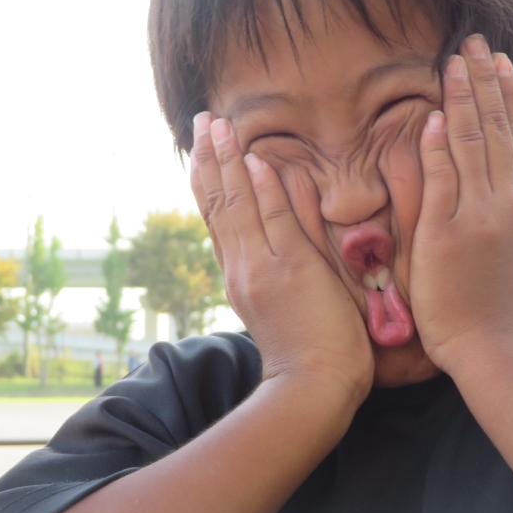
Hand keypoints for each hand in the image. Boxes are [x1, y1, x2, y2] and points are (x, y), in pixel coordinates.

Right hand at [190, 113, 373, 405]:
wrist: (311, 391)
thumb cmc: (308, 359)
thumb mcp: (280, 310)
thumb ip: (272, 277)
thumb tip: (273, 255)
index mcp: (240, 276)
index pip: (219, 219)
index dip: (209, 181)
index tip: (202, 149)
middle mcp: (241, 268)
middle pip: (218, 204)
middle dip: (209, 159)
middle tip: (202, 121)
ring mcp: (261, 268)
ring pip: (237, 205)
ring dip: (227, 161)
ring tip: (216, 124)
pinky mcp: (288, 271)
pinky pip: (273, 220)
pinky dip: (262, 188)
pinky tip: (254, 159)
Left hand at [408, 36, 512, 371]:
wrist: (502, 353)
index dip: (506, 99)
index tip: (498, 66)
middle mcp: (507, 204)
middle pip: (496, 129)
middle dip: (484, 81)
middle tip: (475, 41)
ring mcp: (478, 216)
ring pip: (473, 142)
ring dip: (463, 97)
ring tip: (456, 59)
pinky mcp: (448, 234)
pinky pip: (442, 178)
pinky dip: (439, 144)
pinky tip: (436, 114)